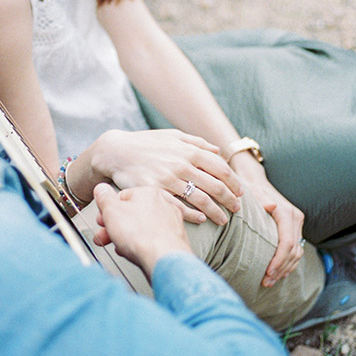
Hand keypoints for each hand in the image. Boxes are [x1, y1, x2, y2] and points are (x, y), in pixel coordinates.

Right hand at [83, 129, 243, 225]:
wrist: (116, 152)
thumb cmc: (145, 143)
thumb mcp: (172, 136)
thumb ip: (196, 142)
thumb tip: (218, 151)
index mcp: (188, 150)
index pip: (220, 168)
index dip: (234, 182)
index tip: (240, 192)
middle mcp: (181, 164)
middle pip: (215, 186)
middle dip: (230, 200)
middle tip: (236, 209)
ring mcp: (168, 179)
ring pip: (201, 200)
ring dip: (216, 212)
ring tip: (223, 220)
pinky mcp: (156, 192)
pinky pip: (180, 208)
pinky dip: (194, 216)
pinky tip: (202, 220)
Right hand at [92, 183, 191, 281]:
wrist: (164, 259)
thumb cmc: (142, 235)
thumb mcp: (111, 211)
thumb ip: (104, 198)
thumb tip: (101, 189)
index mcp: (147, 192)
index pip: (121, 197)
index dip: (107, 211)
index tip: (102, 221)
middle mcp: (162, 203)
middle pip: (131, 213)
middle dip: (115, 227)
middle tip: (106, 236)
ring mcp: (170, 221)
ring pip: (142, 227)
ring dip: (128, 237)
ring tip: (120, 247)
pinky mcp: (174, 238)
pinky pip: (153, 239)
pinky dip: (143, 245)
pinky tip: (135, 252)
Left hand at [230, 152, 304, 286]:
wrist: (255, 178)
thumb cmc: (250, 187)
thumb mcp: (252, 192)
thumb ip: (261, 200)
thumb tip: (271, 206)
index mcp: (287, 213)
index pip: (287, 243)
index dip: (278, 261)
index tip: (267, 273)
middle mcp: (295, 218)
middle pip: (293, 251)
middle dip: (280, 268)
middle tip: (266, 282)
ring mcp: (296, 223)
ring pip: (297, 252)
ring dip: (285, 268)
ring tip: (269, 281)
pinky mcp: (294, 227)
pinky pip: (296, 249)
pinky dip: (288, 262)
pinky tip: (278, 272)